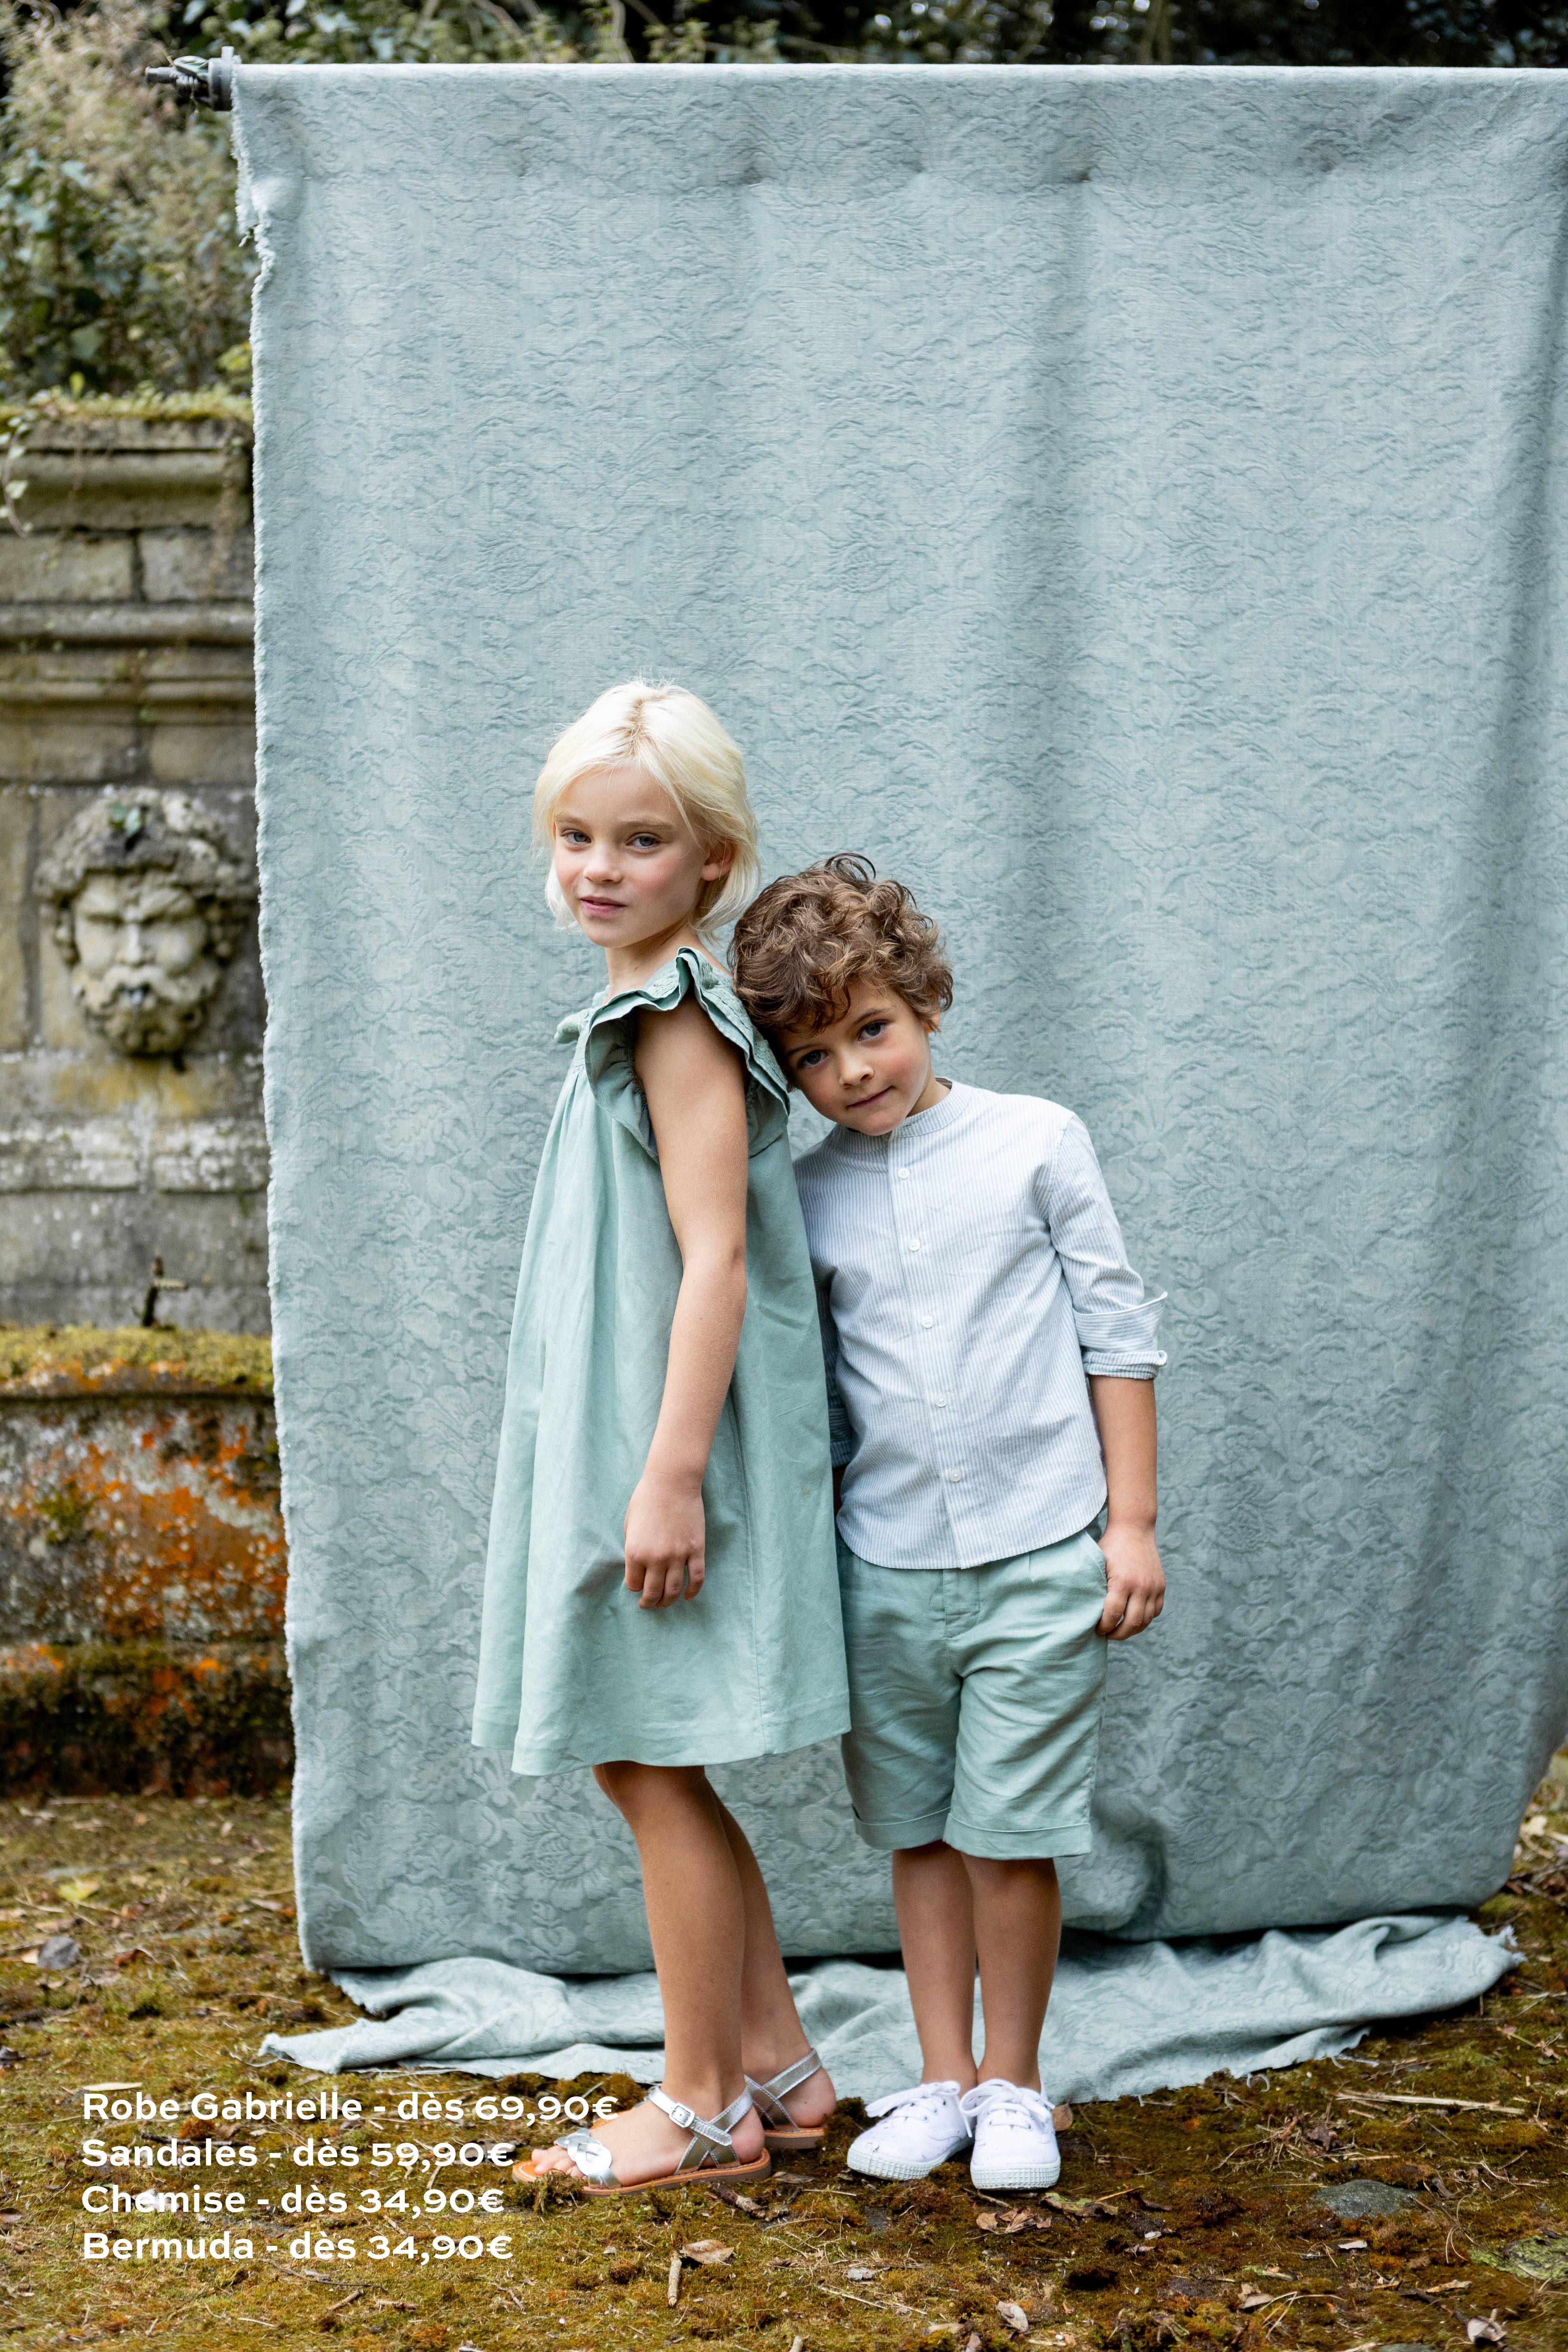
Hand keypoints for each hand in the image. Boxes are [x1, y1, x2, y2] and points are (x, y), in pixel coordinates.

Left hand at [623, 1472, 705, 1608]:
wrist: (672, 1483)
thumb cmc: (646, 1500)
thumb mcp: (629, 1525)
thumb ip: (632, 1550)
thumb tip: (638, 1570)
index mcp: (635, 1552)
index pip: (633, 1584)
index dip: (634, 1587)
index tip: (637, 1586)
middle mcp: (656, 1558)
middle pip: (653, 1592)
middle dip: (649, 1602)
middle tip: (648, 1604)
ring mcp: (678, 1555)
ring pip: (674, 1590)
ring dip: (668, 1601)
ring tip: (664, 1603)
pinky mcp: (696, 1550)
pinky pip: (696, 1578)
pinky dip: (692, 1591)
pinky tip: (688, 1596)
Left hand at [1097, 1520, 1163, 1640]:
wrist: (1134, 1528)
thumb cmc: (1110, 1546)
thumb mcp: (1098, 1564)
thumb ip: (1096, 1587)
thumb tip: (1085, 1610)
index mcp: (1122, 1582)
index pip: (1114, 1615)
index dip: (1104, 1627)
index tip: (1097, 1630)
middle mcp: (1141, 1586)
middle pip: (1132, 1623)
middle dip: (1119, 1634)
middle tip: (1108, 1635)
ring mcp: (1154, 1587)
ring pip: (1146, 1620)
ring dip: (1133, 1629)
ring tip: (1120, 1630)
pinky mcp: (1161, 1585)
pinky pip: (1156, 1610)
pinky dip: (1146, 1618)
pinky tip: (1134, 1618)